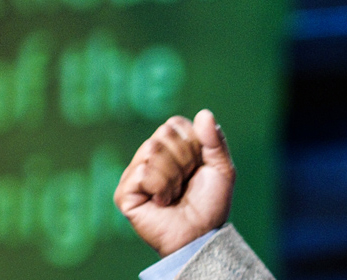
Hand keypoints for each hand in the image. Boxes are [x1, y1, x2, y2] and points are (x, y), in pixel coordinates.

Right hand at [114, 109, 235, 256]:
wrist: (201, 234)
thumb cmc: (210, 203)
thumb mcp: (222, 167)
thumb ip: (215, 140)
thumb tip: (204, 113)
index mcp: (170, 147)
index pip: (175, 123)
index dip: (193, 144)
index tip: (198, 166)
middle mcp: (149, 157)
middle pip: (163, 133)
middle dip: (184, 159)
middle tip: (185, 182)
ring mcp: (135, 174)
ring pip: (152, 150)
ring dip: (174, 176)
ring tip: (174, 194)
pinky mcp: (124, 193)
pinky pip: (143, 173)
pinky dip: (161, 188)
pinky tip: (162, 202)